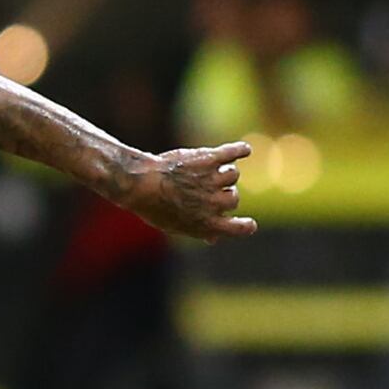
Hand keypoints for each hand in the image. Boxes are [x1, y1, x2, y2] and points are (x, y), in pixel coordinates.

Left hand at [120, 142, 257, 242]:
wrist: (140, 183)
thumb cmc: (153, 206)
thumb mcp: (173, 225)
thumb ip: (198, 230)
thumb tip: (213, 238)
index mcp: (207, 223)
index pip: (239, 228)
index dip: (245, 225)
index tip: (248, 223)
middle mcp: (214, 203)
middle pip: (234, 198)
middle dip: (222, 194)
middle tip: (203, 189)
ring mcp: (213, 180)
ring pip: (233, 174)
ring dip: (223, 173)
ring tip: (206, 171)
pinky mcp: (209, 159)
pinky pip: (233, 153)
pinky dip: (240, 151)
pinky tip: (244, 150)